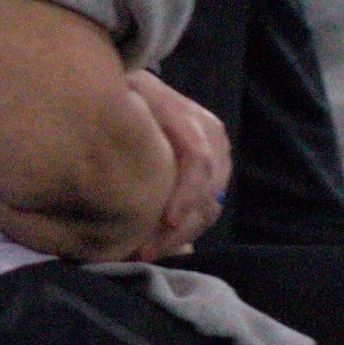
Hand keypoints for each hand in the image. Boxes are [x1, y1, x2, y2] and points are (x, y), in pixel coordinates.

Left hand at [123, 73, 229, 258]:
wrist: (143, 91)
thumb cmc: (129, 95)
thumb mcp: (127, 97)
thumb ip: (129, 119)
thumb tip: (124, 148)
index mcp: (194, 120)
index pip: (200, 160)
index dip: (187, 192)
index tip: (168, 220)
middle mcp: (215, 141)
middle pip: (208, 196)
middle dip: (177, 231)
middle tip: (141, 252)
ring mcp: (219, 161)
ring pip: (209, 211)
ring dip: (178, 238)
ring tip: (144, 253)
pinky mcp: (214, 178)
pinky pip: (205, 214)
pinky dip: (182, 235)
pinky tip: (156, 246)